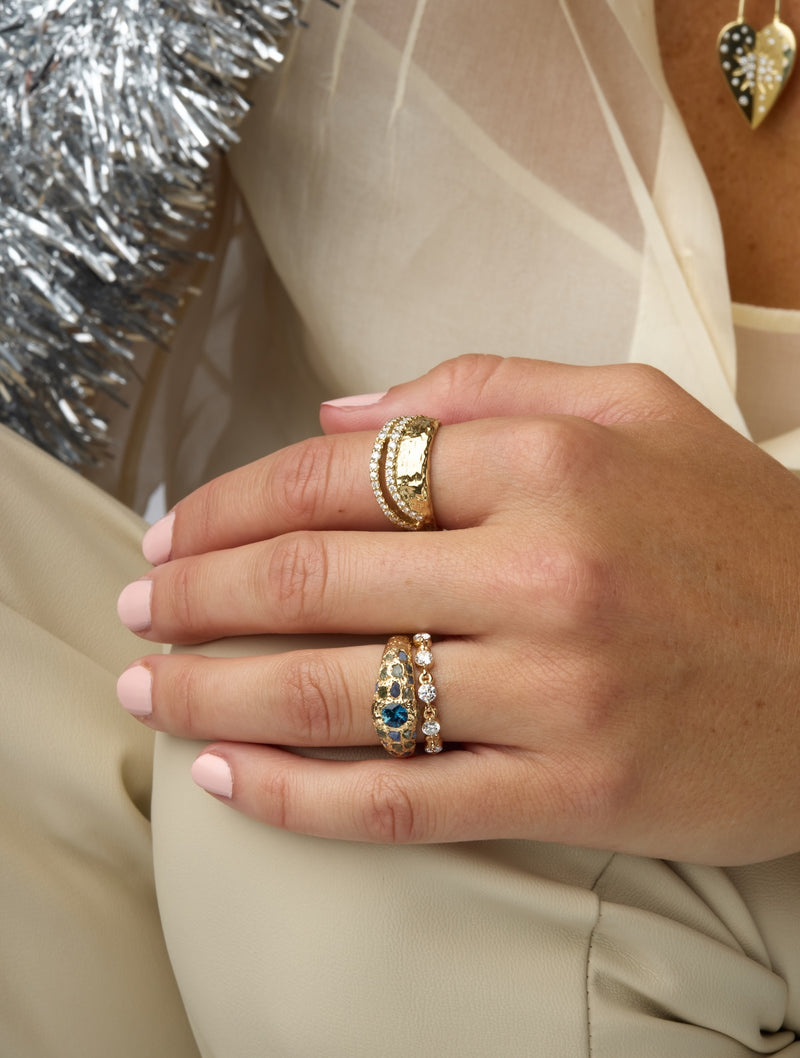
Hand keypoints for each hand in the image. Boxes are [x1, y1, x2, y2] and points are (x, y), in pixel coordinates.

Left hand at [116, 356, 799, 864]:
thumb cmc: (740, 531)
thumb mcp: (634, 410)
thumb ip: (483, 388)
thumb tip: (337, 411)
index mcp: (552, 461)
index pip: (337, 475)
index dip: (229, 505)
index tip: (174, 534)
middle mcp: (546, 568)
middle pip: (315, 578)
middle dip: (198, 596)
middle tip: (138, 611)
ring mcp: (557, 688)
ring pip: (339, 692)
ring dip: (218, 692)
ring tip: (152, 689)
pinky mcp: (575, 789)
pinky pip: (402, 799)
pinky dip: (300, 795)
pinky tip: (229, 781)